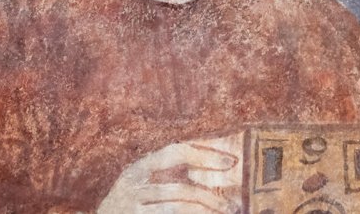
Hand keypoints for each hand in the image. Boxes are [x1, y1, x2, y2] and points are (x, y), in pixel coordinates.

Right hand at [97, 134, 243, 213]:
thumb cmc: (126, 207)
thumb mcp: (139, 186)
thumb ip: (166, 176)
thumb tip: (212, 167)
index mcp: (137, 168)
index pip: (177, 152)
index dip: (206, 155)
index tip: (231, 162)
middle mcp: (132, 186)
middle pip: (182, 189)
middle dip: (211, 198)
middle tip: (233, 205)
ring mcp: (130, 208)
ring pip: (178, 209)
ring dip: (205, 213)